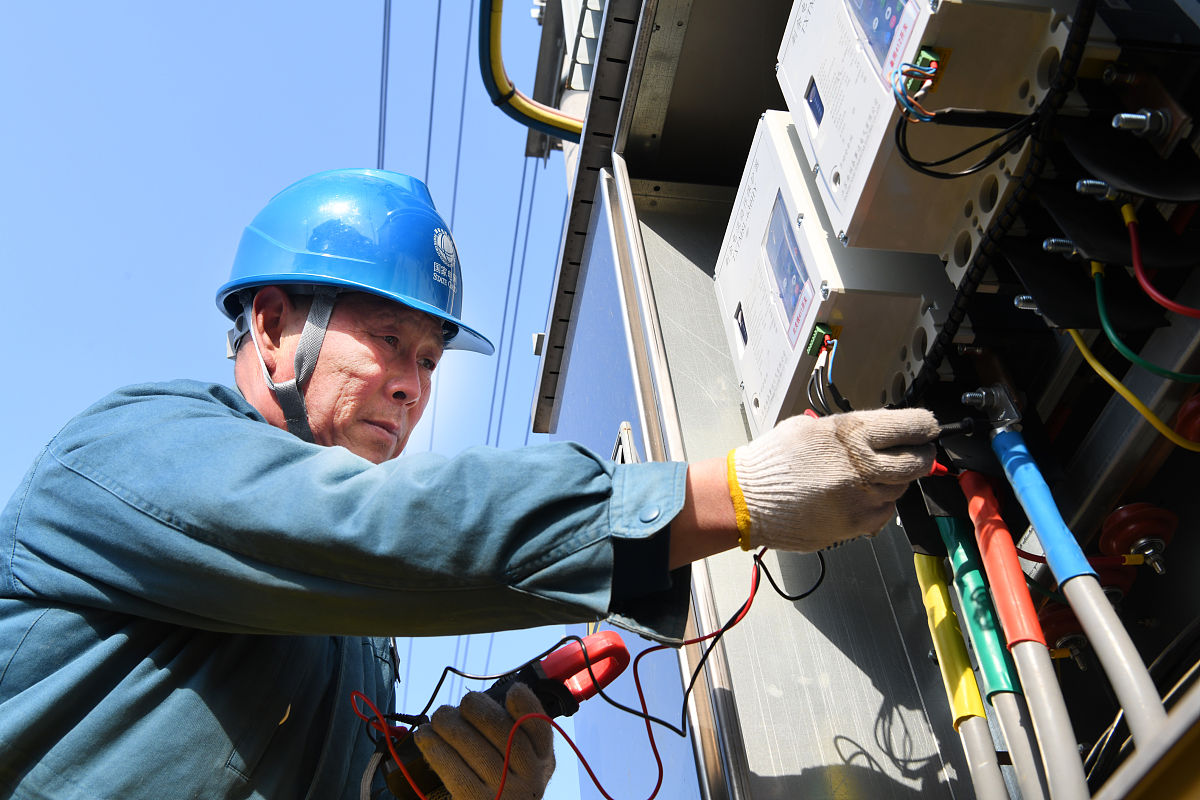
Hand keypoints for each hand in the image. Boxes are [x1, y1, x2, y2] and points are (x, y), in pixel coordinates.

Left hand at [413, 683, 555, 799]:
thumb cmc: (501, 783)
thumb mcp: (520, 763)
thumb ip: (512, 734)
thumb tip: (477, 702)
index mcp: (542, 763)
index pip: (540, 730)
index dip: (528, 706)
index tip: (513, 690)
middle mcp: (529, 780)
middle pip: (505, 734)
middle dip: (479, 710)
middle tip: (463, 703)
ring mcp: (504, 794)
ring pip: (476, 750)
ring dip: (451, 726)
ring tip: (439, 716)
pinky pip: (455, 771)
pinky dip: (437, 749)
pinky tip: (426, 737)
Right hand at [729, 408, 937, 550]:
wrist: (748, 499)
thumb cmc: (775, 460)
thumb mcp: (812, 427)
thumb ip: (851, 428)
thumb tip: (883, 429)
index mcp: (852, 434)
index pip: (910, 426)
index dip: (925, 427)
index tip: (927, 428)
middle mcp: (863, 465)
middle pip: (917, 462)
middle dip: (920, 456)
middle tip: (915, 453)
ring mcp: (862, 497)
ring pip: (900, 489)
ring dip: (892, 482)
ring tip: (868, 476)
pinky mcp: (856, 524)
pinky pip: (884, 513)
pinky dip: (877, 505)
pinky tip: (856, 497)